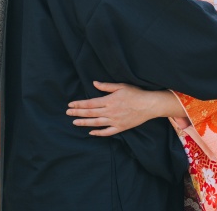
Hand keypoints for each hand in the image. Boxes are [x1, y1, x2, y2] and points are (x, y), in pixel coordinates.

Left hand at [66, 82, 180, 135]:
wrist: (149, 105)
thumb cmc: (135, 93)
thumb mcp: (120, 86)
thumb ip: (106, 86)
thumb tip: (94, 83)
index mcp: (109, 100)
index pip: (90, 103)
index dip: (79, 104)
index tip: (70, 104)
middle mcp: (110, 111)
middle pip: (90, 113)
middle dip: (78, 113)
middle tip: (67, 113)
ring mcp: (115, 121)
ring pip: (96, 123)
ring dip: (84, 122)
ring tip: (74, 122)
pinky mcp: (120, 127)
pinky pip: (107, 132)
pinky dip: (98, 133)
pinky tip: (91, 132)